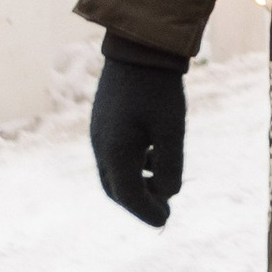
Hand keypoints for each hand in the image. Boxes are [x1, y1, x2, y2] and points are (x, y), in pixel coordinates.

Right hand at [90, 55, 186, 226]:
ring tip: (161, 186)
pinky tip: (153, 159)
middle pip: (116, 189)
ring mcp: (99, 134)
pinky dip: (131, 167)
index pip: (129, 196)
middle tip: (162, 212)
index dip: (147, 212)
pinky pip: (113, 156)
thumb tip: (167, 193)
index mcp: (115, 152)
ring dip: (135, 185)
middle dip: (139, 203)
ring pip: (113, 173)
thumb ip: (170, 165)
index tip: (165, 221)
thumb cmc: (158, 89)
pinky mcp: (103, 123)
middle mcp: (101, 146)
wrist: (139, 49)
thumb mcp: (171, 129)